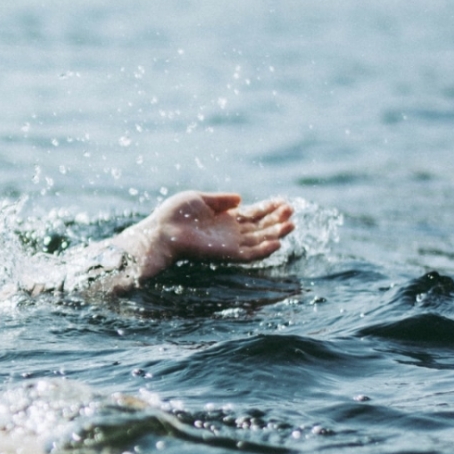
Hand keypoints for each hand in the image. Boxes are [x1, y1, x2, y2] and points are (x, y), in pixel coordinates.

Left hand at [116, 192, 294, 281]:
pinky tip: (277, 242)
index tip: (283, 201)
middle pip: (260, 226)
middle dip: (276, 219)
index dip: (268, 208)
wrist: (161, 230)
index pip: (253, 214)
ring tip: (291, 223)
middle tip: (291, 209)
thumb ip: (221, 199)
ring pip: (259, 240)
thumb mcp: (200, 199)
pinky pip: (249, 255)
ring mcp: (229, 244)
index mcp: (225, 218)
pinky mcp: (225, 254)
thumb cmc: (175, 214)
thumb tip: (241, 198)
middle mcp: (230, 232)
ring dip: (276, 233)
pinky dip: (263, 250)